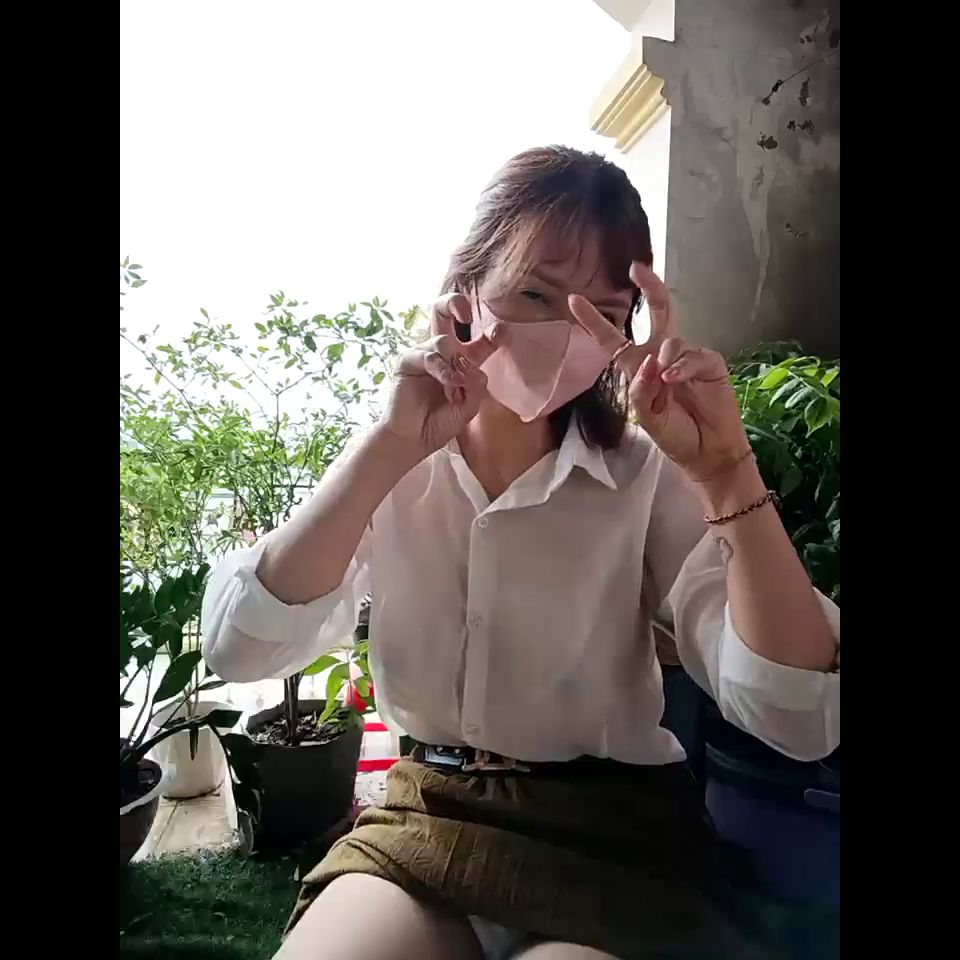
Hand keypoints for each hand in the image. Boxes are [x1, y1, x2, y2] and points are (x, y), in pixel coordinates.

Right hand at [381, 293, 497, 458]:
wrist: (414, 439)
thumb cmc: (439, 423)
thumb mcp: (469, 407)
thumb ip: (476, 386)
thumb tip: (473, 367)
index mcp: (461, 361)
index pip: (479, 340)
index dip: (492, 333)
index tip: (502, 333)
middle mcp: (442, 353)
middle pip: (443, 311)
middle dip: (455, 303)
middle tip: (466, 314)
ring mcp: (423, 354)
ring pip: (444, 340)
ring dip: (454, 364)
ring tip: (455, 387)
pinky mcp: (407, 362)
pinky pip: (428, 355)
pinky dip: (442, 369)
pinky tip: (448, 383)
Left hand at [568, 262, 750, 480]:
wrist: (706, 452)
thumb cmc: (675, 436)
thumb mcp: (646, 418)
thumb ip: (641, 390)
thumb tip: (651, 359)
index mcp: (639, 368)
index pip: (613, 340)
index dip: (594, 321)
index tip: (573, 299)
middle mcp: (662, 357)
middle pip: (656, 313)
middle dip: (649, 288)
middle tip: (636, 269)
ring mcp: (687, 358)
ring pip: (671, 340)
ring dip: (665, 357)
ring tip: (667, 383)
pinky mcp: (710, 362)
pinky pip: (693, 353)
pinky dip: (682, 364)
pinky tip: (675, 377)